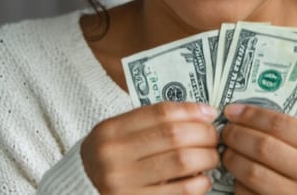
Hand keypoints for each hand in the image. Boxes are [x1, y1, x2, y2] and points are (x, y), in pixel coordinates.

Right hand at [80, 102, 219, 194]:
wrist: (82, 192)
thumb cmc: (109, 160)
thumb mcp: (118, 135)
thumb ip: (151, 123)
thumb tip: (202, 114)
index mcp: (110, 131)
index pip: (160, 113)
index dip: (191, 111)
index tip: (209, 113)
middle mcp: (114, 155)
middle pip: (174, 135)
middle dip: (204, 134)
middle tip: (214, 137)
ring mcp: (124, 183)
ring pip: (181, 162)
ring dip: (206, 157)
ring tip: (211, 157)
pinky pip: (180, 191)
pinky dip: (199, 183)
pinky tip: (203, 179)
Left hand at [220, 103, 296, 194]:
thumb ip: (294, 136)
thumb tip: (247, 116)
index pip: (281, 124)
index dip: (251, 115)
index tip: (232, 112)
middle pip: (264, 147)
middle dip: (237, 135)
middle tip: (226, 132)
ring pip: (252, 172)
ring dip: (233, 159)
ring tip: (228, 153)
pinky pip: (249, 194)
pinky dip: (238, 183)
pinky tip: (238, 177)